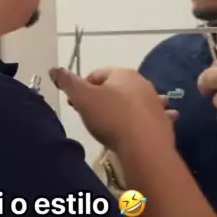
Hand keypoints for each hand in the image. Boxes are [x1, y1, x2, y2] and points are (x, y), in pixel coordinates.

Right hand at [50, 66, 175, 153]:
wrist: (144, 147)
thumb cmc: (111, 117)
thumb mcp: (82, 98)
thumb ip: (67, 82)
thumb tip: (54, 69)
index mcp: (123, 73)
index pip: (96, 75)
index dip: (82, 89)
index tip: (75, 105)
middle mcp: (142, 83)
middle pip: (115, 88)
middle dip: (102, 99)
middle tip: (91, 117)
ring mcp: (155, 102)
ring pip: (134, 102)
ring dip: (125, 108)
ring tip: (113, 124)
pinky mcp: (163, 121)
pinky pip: (150, 118)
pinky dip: (144, 120)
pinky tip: (139, 129)